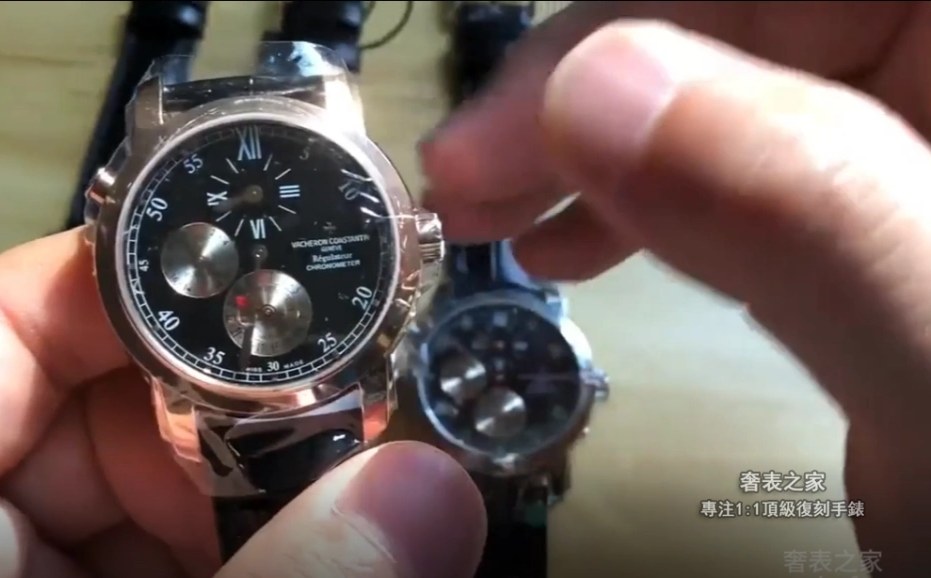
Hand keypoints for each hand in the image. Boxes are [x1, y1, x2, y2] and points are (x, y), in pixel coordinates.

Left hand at [0, 231, 485, 577]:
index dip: (156, 278)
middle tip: (358, 422)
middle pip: (117, 391)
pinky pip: (183, 532)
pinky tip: (328, 540)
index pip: (13, 314)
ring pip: (171, 468)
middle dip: (253, 405)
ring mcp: (33, 555)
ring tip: (360, 494)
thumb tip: (429, 493)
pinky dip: (263, 538)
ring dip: (276, 482)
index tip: (282, 285)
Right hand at [422, 2, 930, 571]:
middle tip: (478, 170)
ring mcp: (924, 160)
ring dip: (600, 134)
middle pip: (757, 14)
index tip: (532, 112)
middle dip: (597, 76)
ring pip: (735, 79)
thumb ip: (810, 214)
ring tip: (503, 207)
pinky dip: (644, 193)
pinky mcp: (877, 231)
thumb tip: (603, 93)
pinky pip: (740, 160)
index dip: (649, 13)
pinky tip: (584, 238)